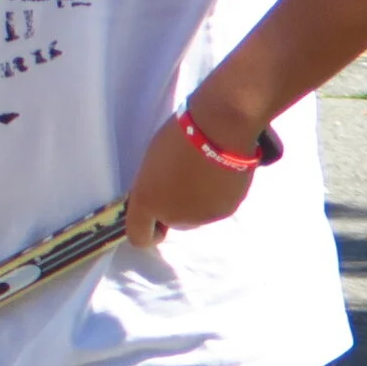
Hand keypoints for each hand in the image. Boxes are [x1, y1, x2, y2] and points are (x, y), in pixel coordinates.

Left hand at [124, 108, 258, 247]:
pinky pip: (216, 207)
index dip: (146, 228)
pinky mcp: (227, 211)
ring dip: (197, 201)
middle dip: (174, 206)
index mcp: (147, 202)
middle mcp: (174, 217)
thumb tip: (162, 195)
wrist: (219, 128)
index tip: (152, 214)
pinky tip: (219, 174)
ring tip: (203, 173)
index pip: (139, 237)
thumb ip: (154, 186)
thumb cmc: (178, 136)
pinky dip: (217, 196)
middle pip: (171, 222)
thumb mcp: (152, 163)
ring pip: (196, 216)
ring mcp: (202, 217)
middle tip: (182, 178)